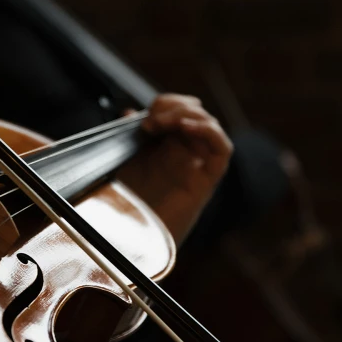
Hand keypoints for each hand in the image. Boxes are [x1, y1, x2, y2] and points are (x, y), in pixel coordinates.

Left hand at [118, 94, 232, 246]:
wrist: (126, 236)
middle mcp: (184, 156)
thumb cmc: (122, 204)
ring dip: (189, 116)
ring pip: (210, 127)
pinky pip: (222, 151)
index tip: (143, 115)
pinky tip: (187, 127)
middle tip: (153, 118)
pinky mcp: (206, 182)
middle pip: (195, 115)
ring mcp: (196, 167)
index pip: (178, 113)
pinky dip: (210, 132)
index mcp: (164, 149)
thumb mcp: (119, 161)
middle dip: (176, 107)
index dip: (166, 105)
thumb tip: (128, 111)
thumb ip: (125, 137)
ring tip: (165, 122)